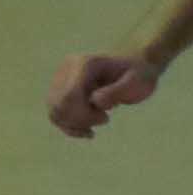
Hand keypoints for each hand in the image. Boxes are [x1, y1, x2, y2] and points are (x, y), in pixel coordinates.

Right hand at [47, 49, 161, 138]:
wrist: (135, 64)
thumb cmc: (139, 73)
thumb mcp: (137, 81)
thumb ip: (117, 91)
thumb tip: (95, 101)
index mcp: (85, 64)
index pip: (69, 96)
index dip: (82, 114)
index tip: (105, 118)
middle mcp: (67, 69)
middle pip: (58, 105)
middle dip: (80, 120)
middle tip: (104, 118)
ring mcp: (60, 79)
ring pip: (54, 112)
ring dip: (74, 125)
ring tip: (98, 121)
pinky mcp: (59, 90)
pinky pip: (55, 114)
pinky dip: (69, 126)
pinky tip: (86, 130)